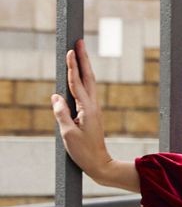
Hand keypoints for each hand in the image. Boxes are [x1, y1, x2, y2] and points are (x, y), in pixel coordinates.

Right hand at [50, 37, 116, 184]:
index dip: (73, 66)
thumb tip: (55, 96)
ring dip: (85, 66)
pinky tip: (81, 75)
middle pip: (88, 77)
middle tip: (79, 41)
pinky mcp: (93, 114)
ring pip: (89, 83)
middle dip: (83, 59)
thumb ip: (61, 113)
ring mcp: (94, 109)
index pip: (77, 83)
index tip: (71, 51)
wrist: (101, 165)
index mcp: (87, 109)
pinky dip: (84, 79)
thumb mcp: (68, 134)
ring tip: (80, 52)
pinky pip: (87, 91)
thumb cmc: (84, 152)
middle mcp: (93, 106)